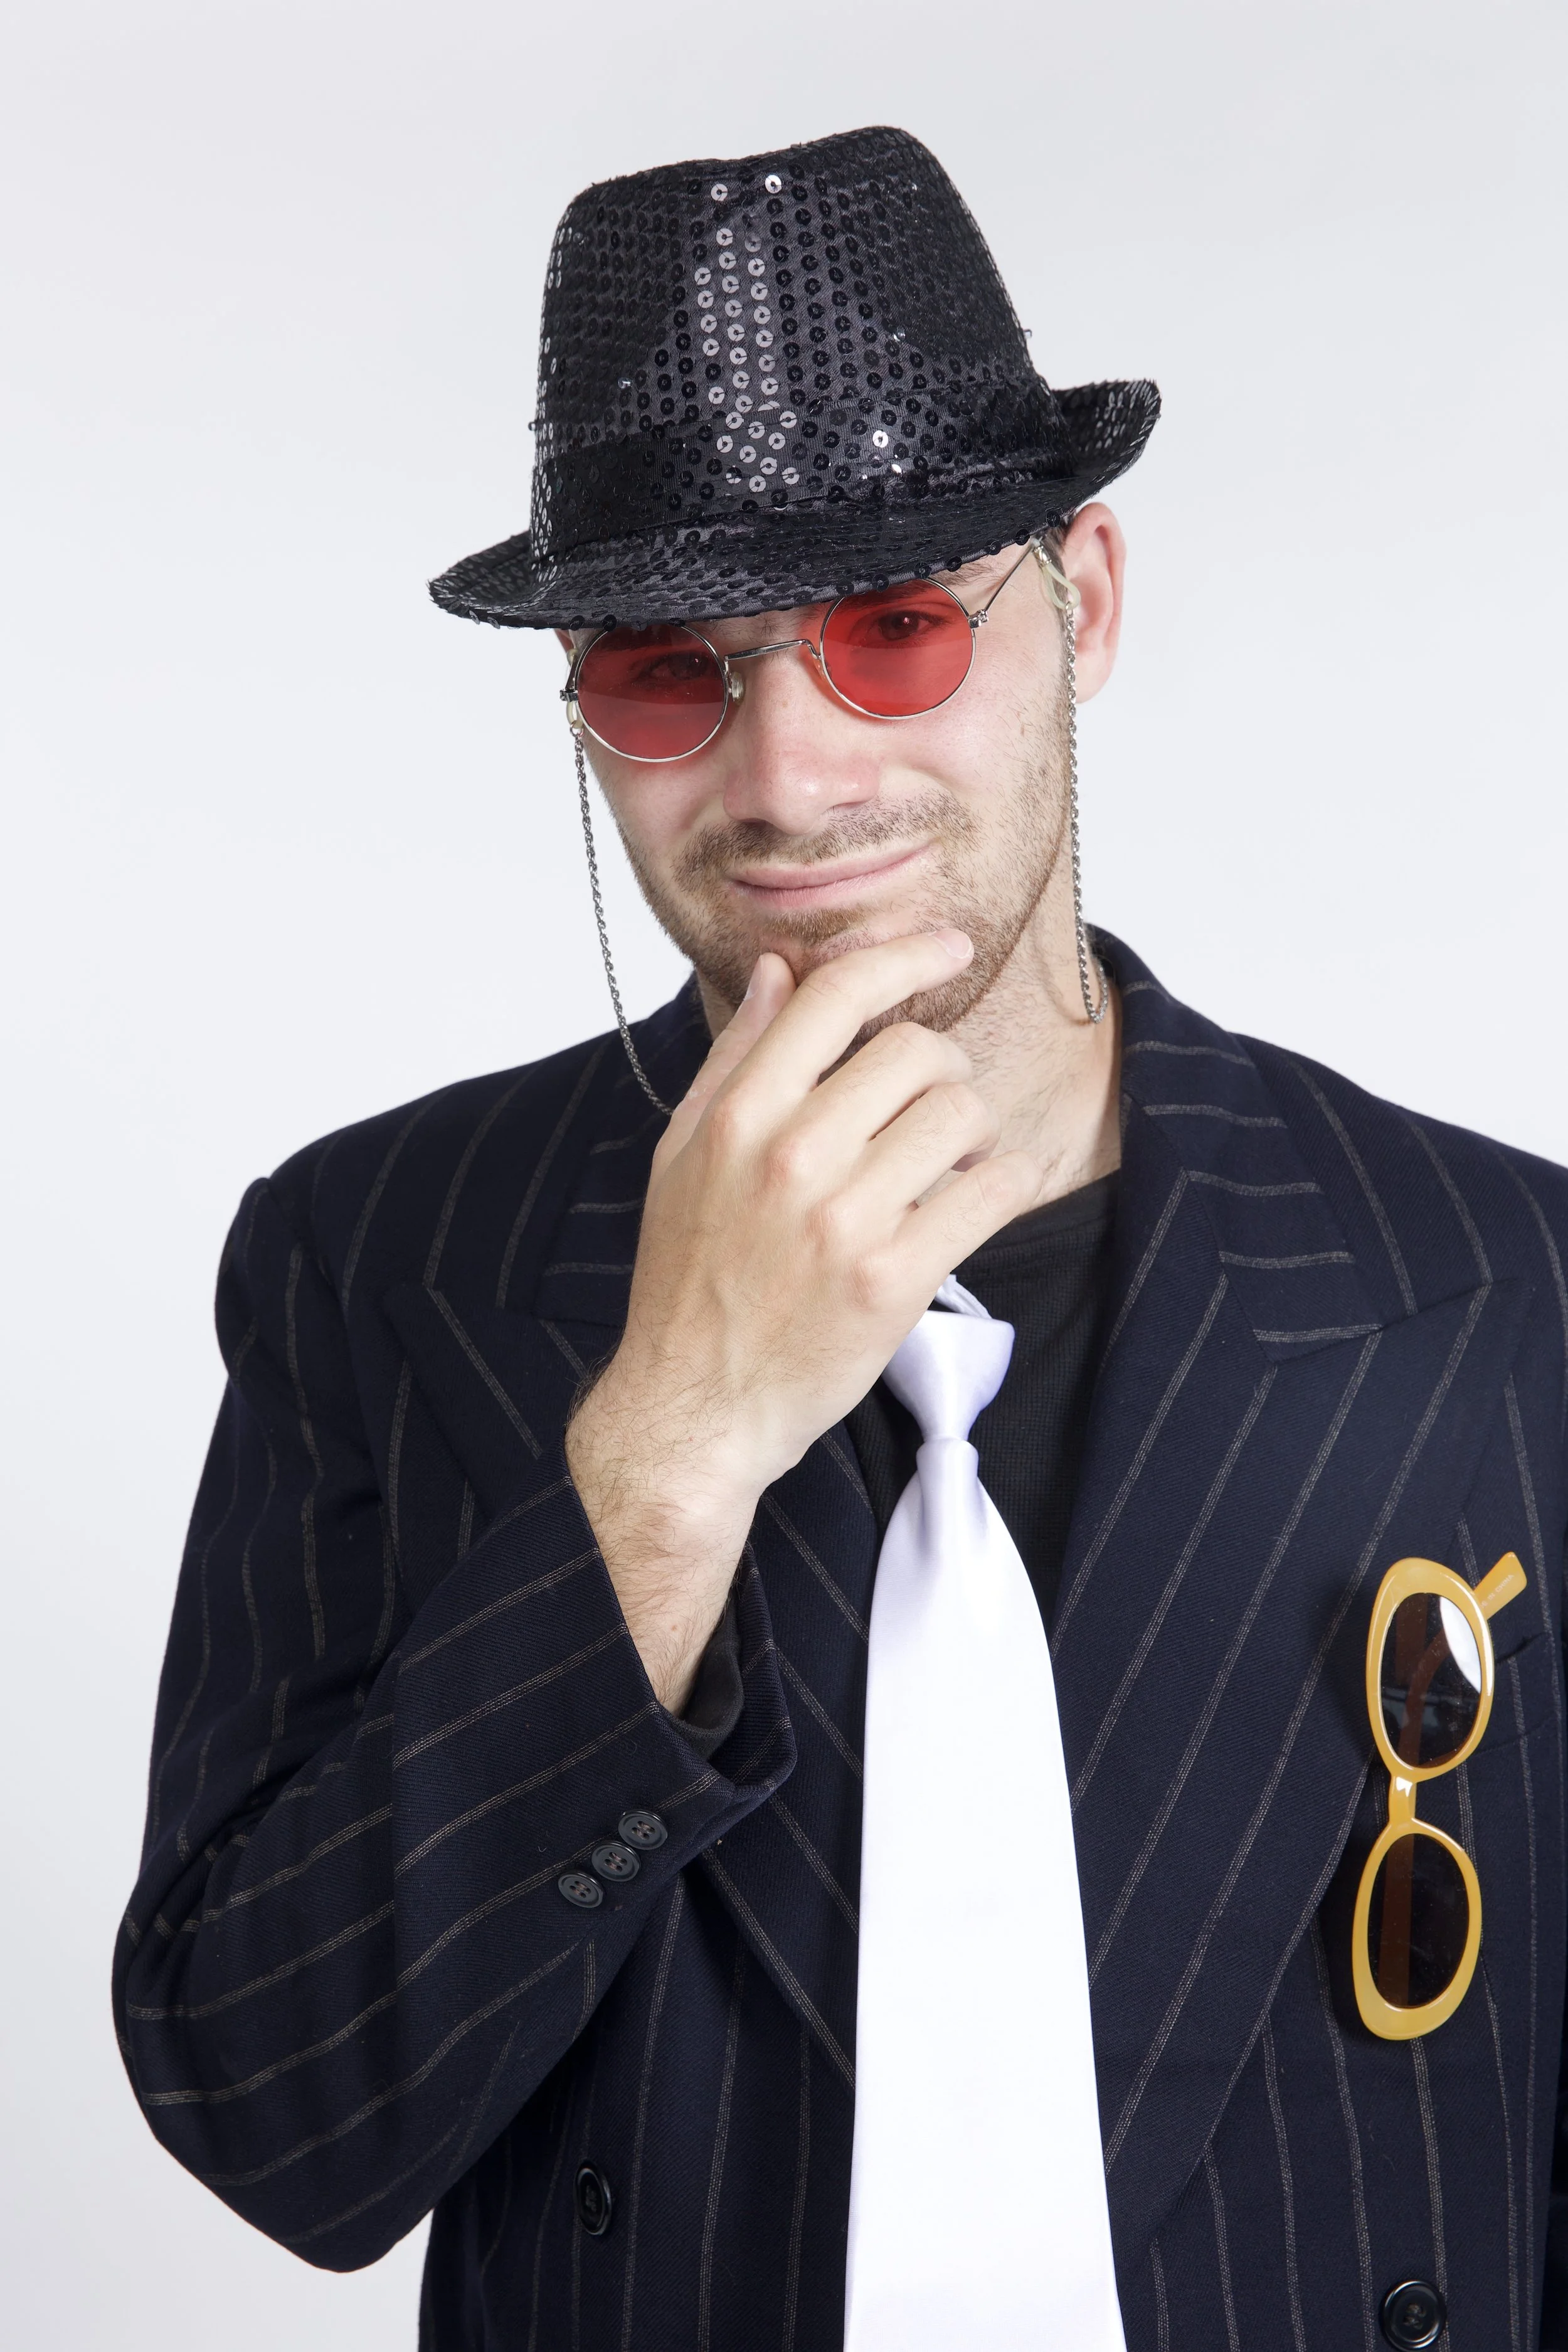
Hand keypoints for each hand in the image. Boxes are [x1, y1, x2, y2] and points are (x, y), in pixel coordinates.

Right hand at [566, 933, 1041, 1709]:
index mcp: (739, 1117)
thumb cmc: (688, 1280)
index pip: (837, 996)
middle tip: (931, 1103)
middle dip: (941, 1068)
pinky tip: (971, 1197)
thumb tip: (779, 973)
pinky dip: (998, 1183)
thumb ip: (737, 1059)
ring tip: (940, 1163)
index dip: (905, 956)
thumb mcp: (684, 1156)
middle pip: (917, 1051)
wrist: (696, 1407)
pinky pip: (990, 1190)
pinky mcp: (894, 1279)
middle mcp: (792, 1157)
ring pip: (961, 1115)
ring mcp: (845, 1219)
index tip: (946, 947)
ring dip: (969, 1130)